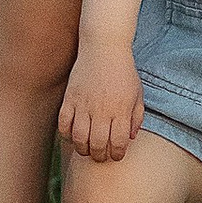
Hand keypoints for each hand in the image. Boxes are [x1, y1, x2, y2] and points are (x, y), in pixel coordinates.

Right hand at [58, 42, 144, 162]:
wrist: (104, 46)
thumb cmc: (123, 71)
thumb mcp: (137, 93)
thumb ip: (136, 117)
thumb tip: (130, 138)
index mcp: (121, 109)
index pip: (118, 143)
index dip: (117, 154)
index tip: (116, 154)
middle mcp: (102, 109)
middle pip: (97, 145)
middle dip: (100, 156)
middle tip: (100, 155)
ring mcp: (84, 104)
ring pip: (79, 139)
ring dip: (82, 149)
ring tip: (87, 148)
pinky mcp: (70, 98)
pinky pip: (63, 125)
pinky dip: (66, 135)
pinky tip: (73, 134)